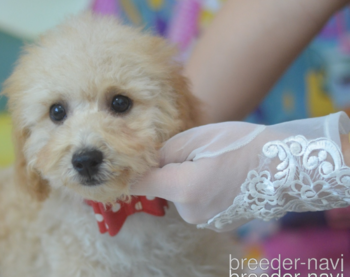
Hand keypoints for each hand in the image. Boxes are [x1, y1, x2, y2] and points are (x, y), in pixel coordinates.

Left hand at [131, 112, 349, 230]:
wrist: (287, 166)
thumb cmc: (242, 144)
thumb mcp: (197, 138)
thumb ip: (163, 153)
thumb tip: (145, 163)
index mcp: (183, 188)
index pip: (140, 184)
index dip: (134, 171)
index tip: (132, 161)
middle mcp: (190, 212)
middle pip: (162, 189)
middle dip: (168, 171)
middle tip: (195, 154)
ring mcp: (205, 221)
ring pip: (180, 196)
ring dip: (185, 182)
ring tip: (214, 164)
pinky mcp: (217, 224)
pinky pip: (197, 204)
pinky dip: (201, 192)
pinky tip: (222, 178)